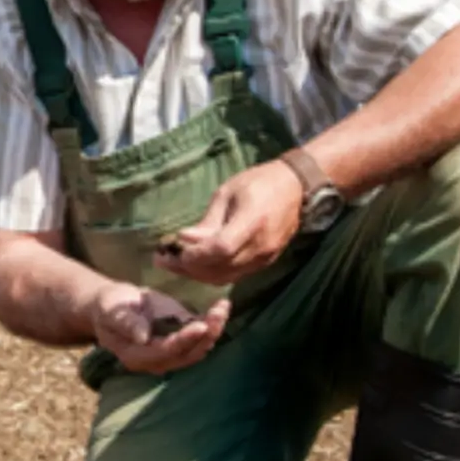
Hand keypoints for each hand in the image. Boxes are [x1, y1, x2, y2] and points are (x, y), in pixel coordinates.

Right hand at [88, 281, 230, 375]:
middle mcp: (157, 360)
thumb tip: (143, 337)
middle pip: (187, 354)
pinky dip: (214, 324)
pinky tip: (222, 306)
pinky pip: (201, 337)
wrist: (115, 305)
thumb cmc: (109, 307)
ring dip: (214, 329)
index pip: (165, 352)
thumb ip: (126, 323)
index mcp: (137, 356)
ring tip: (223, 307)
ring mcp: (171, 353)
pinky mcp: (182, 340)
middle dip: (206, 335)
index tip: (201, 325)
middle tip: (219, 312)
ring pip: (199, 348)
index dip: (184, 340)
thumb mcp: (111, 311)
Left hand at [153, 160, 303, 286]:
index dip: (195, 255)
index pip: (221, 249)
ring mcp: (266, 258)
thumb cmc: (258, 183)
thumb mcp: (227, 193)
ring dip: (198, 274)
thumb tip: (183, 240)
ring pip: (226, 277)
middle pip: (221, 269)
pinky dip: (214, 273)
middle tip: (164, 260)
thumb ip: (208, 221)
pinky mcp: (266, 263)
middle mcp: (261, 245)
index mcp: (252, 222)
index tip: (174, 251)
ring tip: (176, 263)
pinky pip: (235, 275)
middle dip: (189, 269)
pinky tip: (198, 263)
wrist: (294, 187)